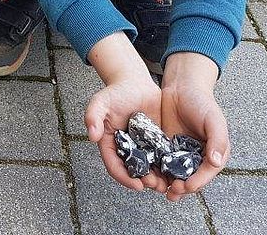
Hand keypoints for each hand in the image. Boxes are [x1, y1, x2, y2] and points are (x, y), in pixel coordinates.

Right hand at [84, 70, 169, 192]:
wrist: (135, 82)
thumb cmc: (116, 92)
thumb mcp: (100, 102)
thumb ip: (92, 116)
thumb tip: (91, 136)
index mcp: (111, 144)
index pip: (115, 167)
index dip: (125, 178)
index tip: (137, 185)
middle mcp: (126, 149)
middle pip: (133, 172)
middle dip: (144, 182)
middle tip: (156, 185)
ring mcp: (141, 147)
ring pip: (149, 169)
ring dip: (157, 178)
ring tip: (166, 182)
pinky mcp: (155, 142)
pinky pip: (160, 157)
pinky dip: (167, 166)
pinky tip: (175, 170)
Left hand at [159, 52, 227, 201]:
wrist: (181, 87)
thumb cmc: (202, 102)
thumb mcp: (214, 119)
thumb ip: (217, 140)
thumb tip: (216, 162)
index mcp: (212, 154)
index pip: (206, 174)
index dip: (196, 182)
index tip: (185, 186)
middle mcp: (196, 157)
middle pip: (189, 179)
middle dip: (180, 188)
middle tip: (170, 192)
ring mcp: (179, 153)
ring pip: (173, 174)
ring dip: (166, 184)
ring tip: (158, 187)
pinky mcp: (163, 147)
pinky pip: (159, 162)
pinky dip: (155, 170)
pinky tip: (148, 175)